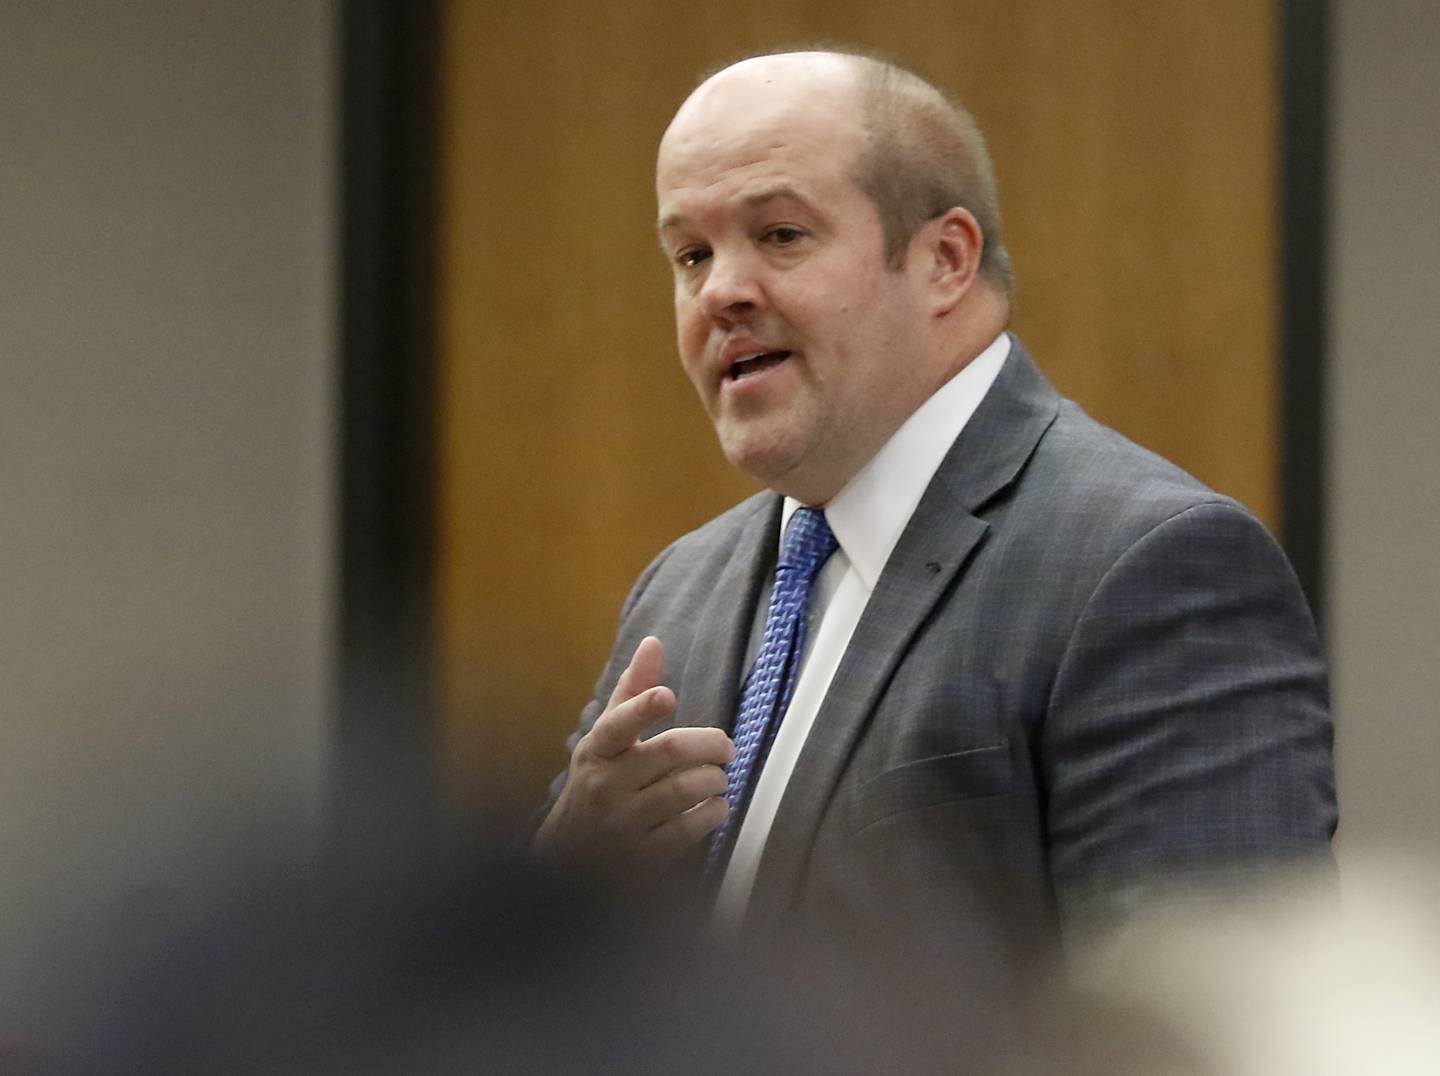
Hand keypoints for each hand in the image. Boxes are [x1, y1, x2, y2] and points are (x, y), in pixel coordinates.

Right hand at [532, 636, 733, 880]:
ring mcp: (624, 822)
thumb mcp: (603, 740)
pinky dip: (713, 813)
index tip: (668, 696)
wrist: (566, 859)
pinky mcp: (643, 856)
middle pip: (669, 753)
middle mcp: (607, 785)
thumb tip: (653, 643)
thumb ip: (632, 692)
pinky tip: (715, 806)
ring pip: (684, 790)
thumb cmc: (595, 785)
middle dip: (710, 744)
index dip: (644, 708)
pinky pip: (689, 829)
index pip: (618, 724)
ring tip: (719, 776)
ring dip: (715, 779)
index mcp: (597, 751)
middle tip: (724, 747)